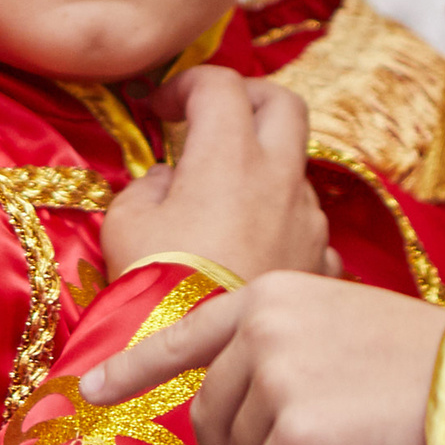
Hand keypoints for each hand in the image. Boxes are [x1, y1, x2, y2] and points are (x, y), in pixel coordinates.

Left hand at [78, 271, 444, 444]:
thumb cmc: (429, 366)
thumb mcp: (341, 324)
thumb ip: (279, 351)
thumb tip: (235, 412)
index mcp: (270, 297)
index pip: (184, 334)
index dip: (134, 368)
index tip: (89, 390)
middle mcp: (261, 331)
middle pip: (209, 416)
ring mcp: (275, 380)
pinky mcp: (295, 435)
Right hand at [102, 67, 335, 280]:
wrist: (211, 360)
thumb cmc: (160, 285)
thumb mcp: (126, 223)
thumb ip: (147, 185)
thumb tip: (167, 178)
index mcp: (228, 154)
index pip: (219, 83)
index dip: (185, 84)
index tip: (159, 107)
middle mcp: (278, 177)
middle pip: (283, 103)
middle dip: (247, 98)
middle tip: (211, 117)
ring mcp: (307, 218)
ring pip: (295, 167)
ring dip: (261, 167)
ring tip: (221, 199)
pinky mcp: (318, 259)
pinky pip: (304, 224)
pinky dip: (277, 221)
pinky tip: (250, 245)